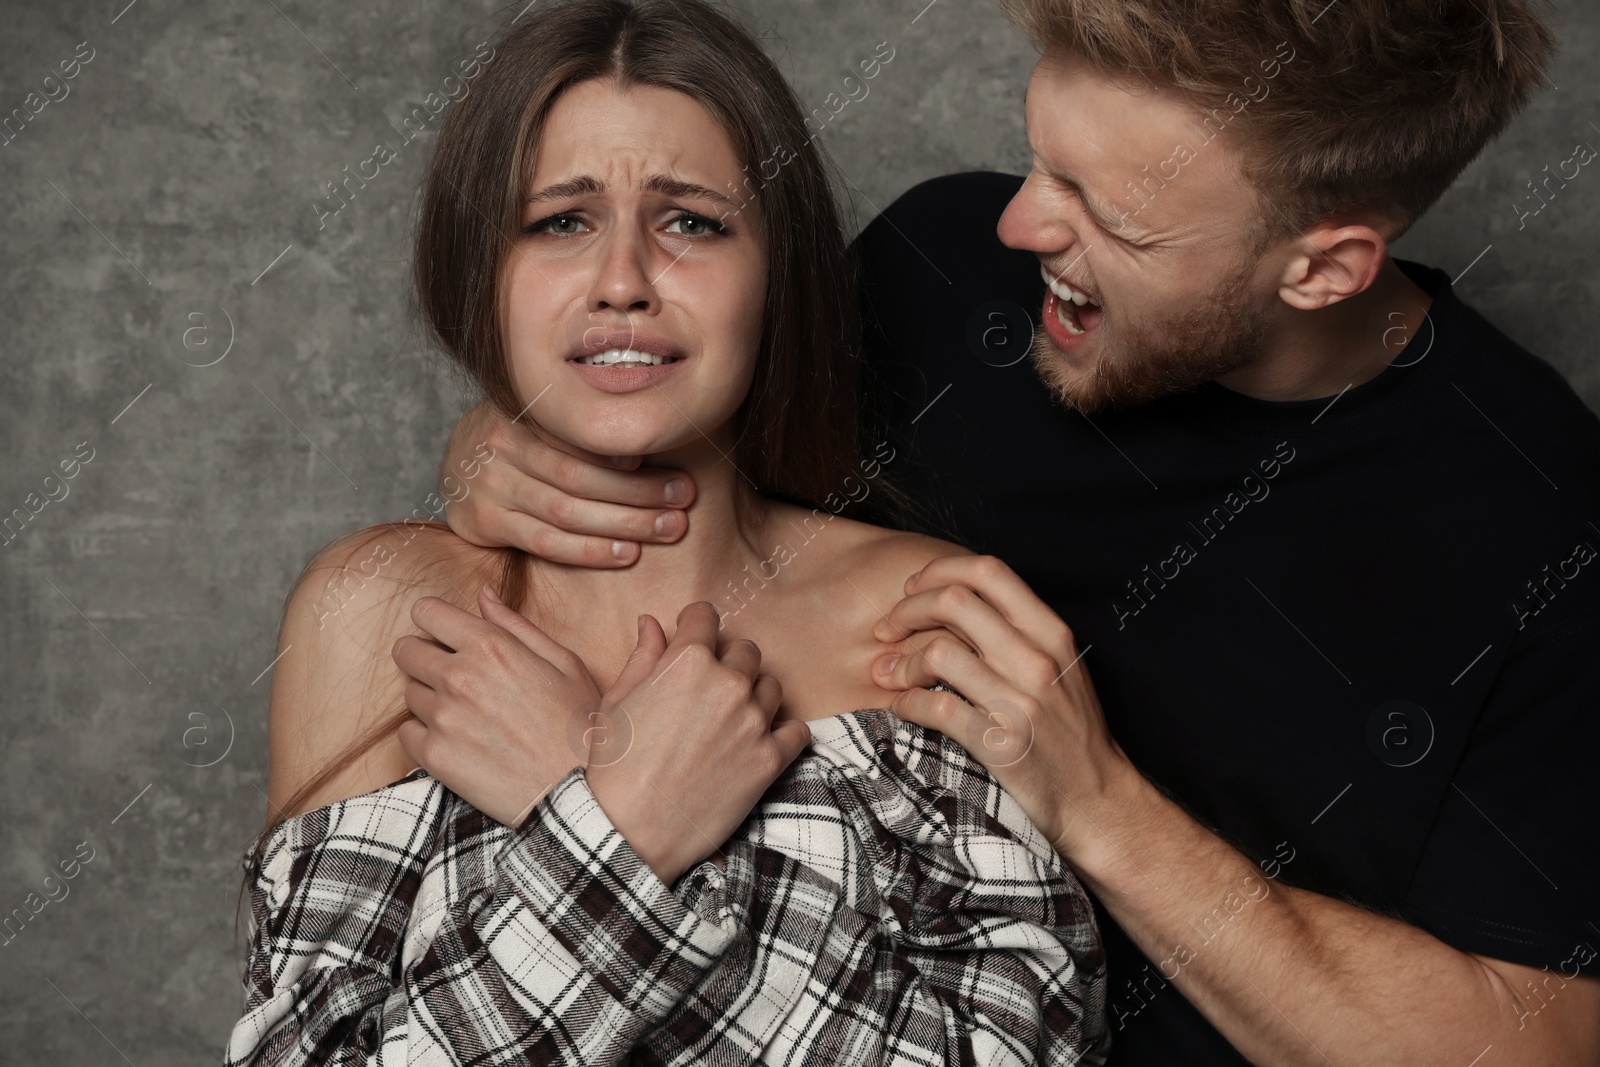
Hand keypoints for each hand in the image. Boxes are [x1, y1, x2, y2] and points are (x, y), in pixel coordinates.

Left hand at [393, 585, 602, 826]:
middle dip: (425, 656)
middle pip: (406, 650)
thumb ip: (515, 625)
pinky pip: (406, 732)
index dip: (434, 620)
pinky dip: (425, 734)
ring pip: (409, 692)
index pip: (426, 612)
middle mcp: (459, 677)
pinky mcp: (434, 756)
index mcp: (491, 646)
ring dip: (430, 697)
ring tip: (467, 714)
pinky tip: (458, 740)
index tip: (444, 634)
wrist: (580, 793)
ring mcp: (443, 718)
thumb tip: (482, 594)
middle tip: (454, 676)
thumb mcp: (563, 662)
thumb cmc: (579, 724)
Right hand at [440, 398, 697, 565]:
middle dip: (640, 493)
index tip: (676, 469)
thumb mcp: (543, 416)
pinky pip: (545, 542)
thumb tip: (651, 436)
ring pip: (566, 512)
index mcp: (521, 409)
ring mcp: (489, 484)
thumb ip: (582, 426)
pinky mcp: (482, 521)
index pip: (582, 437)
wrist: (458, 465)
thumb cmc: (521, 440)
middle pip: (580, 476)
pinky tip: (626, 554)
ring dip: (624, 523)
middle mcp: (500, 444)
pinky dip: (589, 551)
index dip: (629, 456)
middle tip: (683, 500)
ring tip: (668, 528)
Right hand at [585, 602, 812, 884]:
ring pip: (771, 686)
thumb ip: (642, 656)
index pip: (706, 617)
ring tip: (730, 720)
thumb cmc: (615, 767)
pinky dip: (782, 732)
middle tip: (708, 689)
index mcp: (687, 660)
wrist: (629, 832)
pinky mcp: (771, 759)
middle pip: (745, 651)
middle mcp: (728, 683)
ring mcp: (754, 721)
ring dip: (755, 695)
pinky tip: (759, 742)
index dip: (695, 625)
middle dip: (727, 662)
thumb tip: (651, 622)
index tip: (692, 637)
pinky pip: (796, 730)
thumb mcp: (617, 703)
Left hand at [870, 555, 1136, 861]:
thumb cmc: (1072, 733)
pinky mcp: (1001, 746)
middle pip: (954, 602)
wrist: (1098, 801)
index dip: (939, 571)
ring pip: (938, 653)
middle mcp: (1038, 661)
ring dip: (899, 662)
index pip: (989, 571)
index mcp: (1052, 634)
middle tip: (886, 631)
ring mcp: (1021, 703)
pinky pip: (936, 707)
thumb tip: (952, 604)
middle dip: (906, 610)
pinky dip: (906, 703)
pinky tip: (902, 707)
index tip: (912, 589)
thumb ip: (1017, 633)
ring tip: (887, 675)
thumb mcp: (1060, 668)